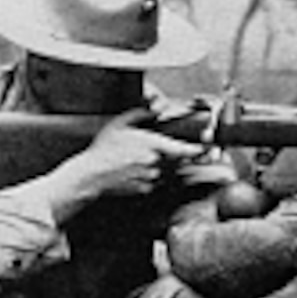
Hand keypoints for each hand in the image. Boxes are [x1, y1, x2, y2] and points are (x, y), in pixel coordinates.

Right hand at [73, 108, 206, 196]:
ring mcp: (153, 179)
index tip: (205, 147)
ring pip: (173, 173)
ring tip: (156, 159)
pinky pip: (161, 184)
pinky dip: (160, 178)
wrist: (92, 175)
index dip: (199, 150)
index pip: (186, 150)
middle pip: (182, 162)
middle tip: (186, 152)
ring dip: (173, 167)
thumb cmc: (104, 148)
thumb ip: (142, 113)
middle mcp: (157, 164)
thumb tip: (157, 107)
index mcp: (154, 146)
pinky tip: (147, 170)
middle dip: (185, 157)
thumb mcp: (121, 123)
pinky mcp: (147, 190)